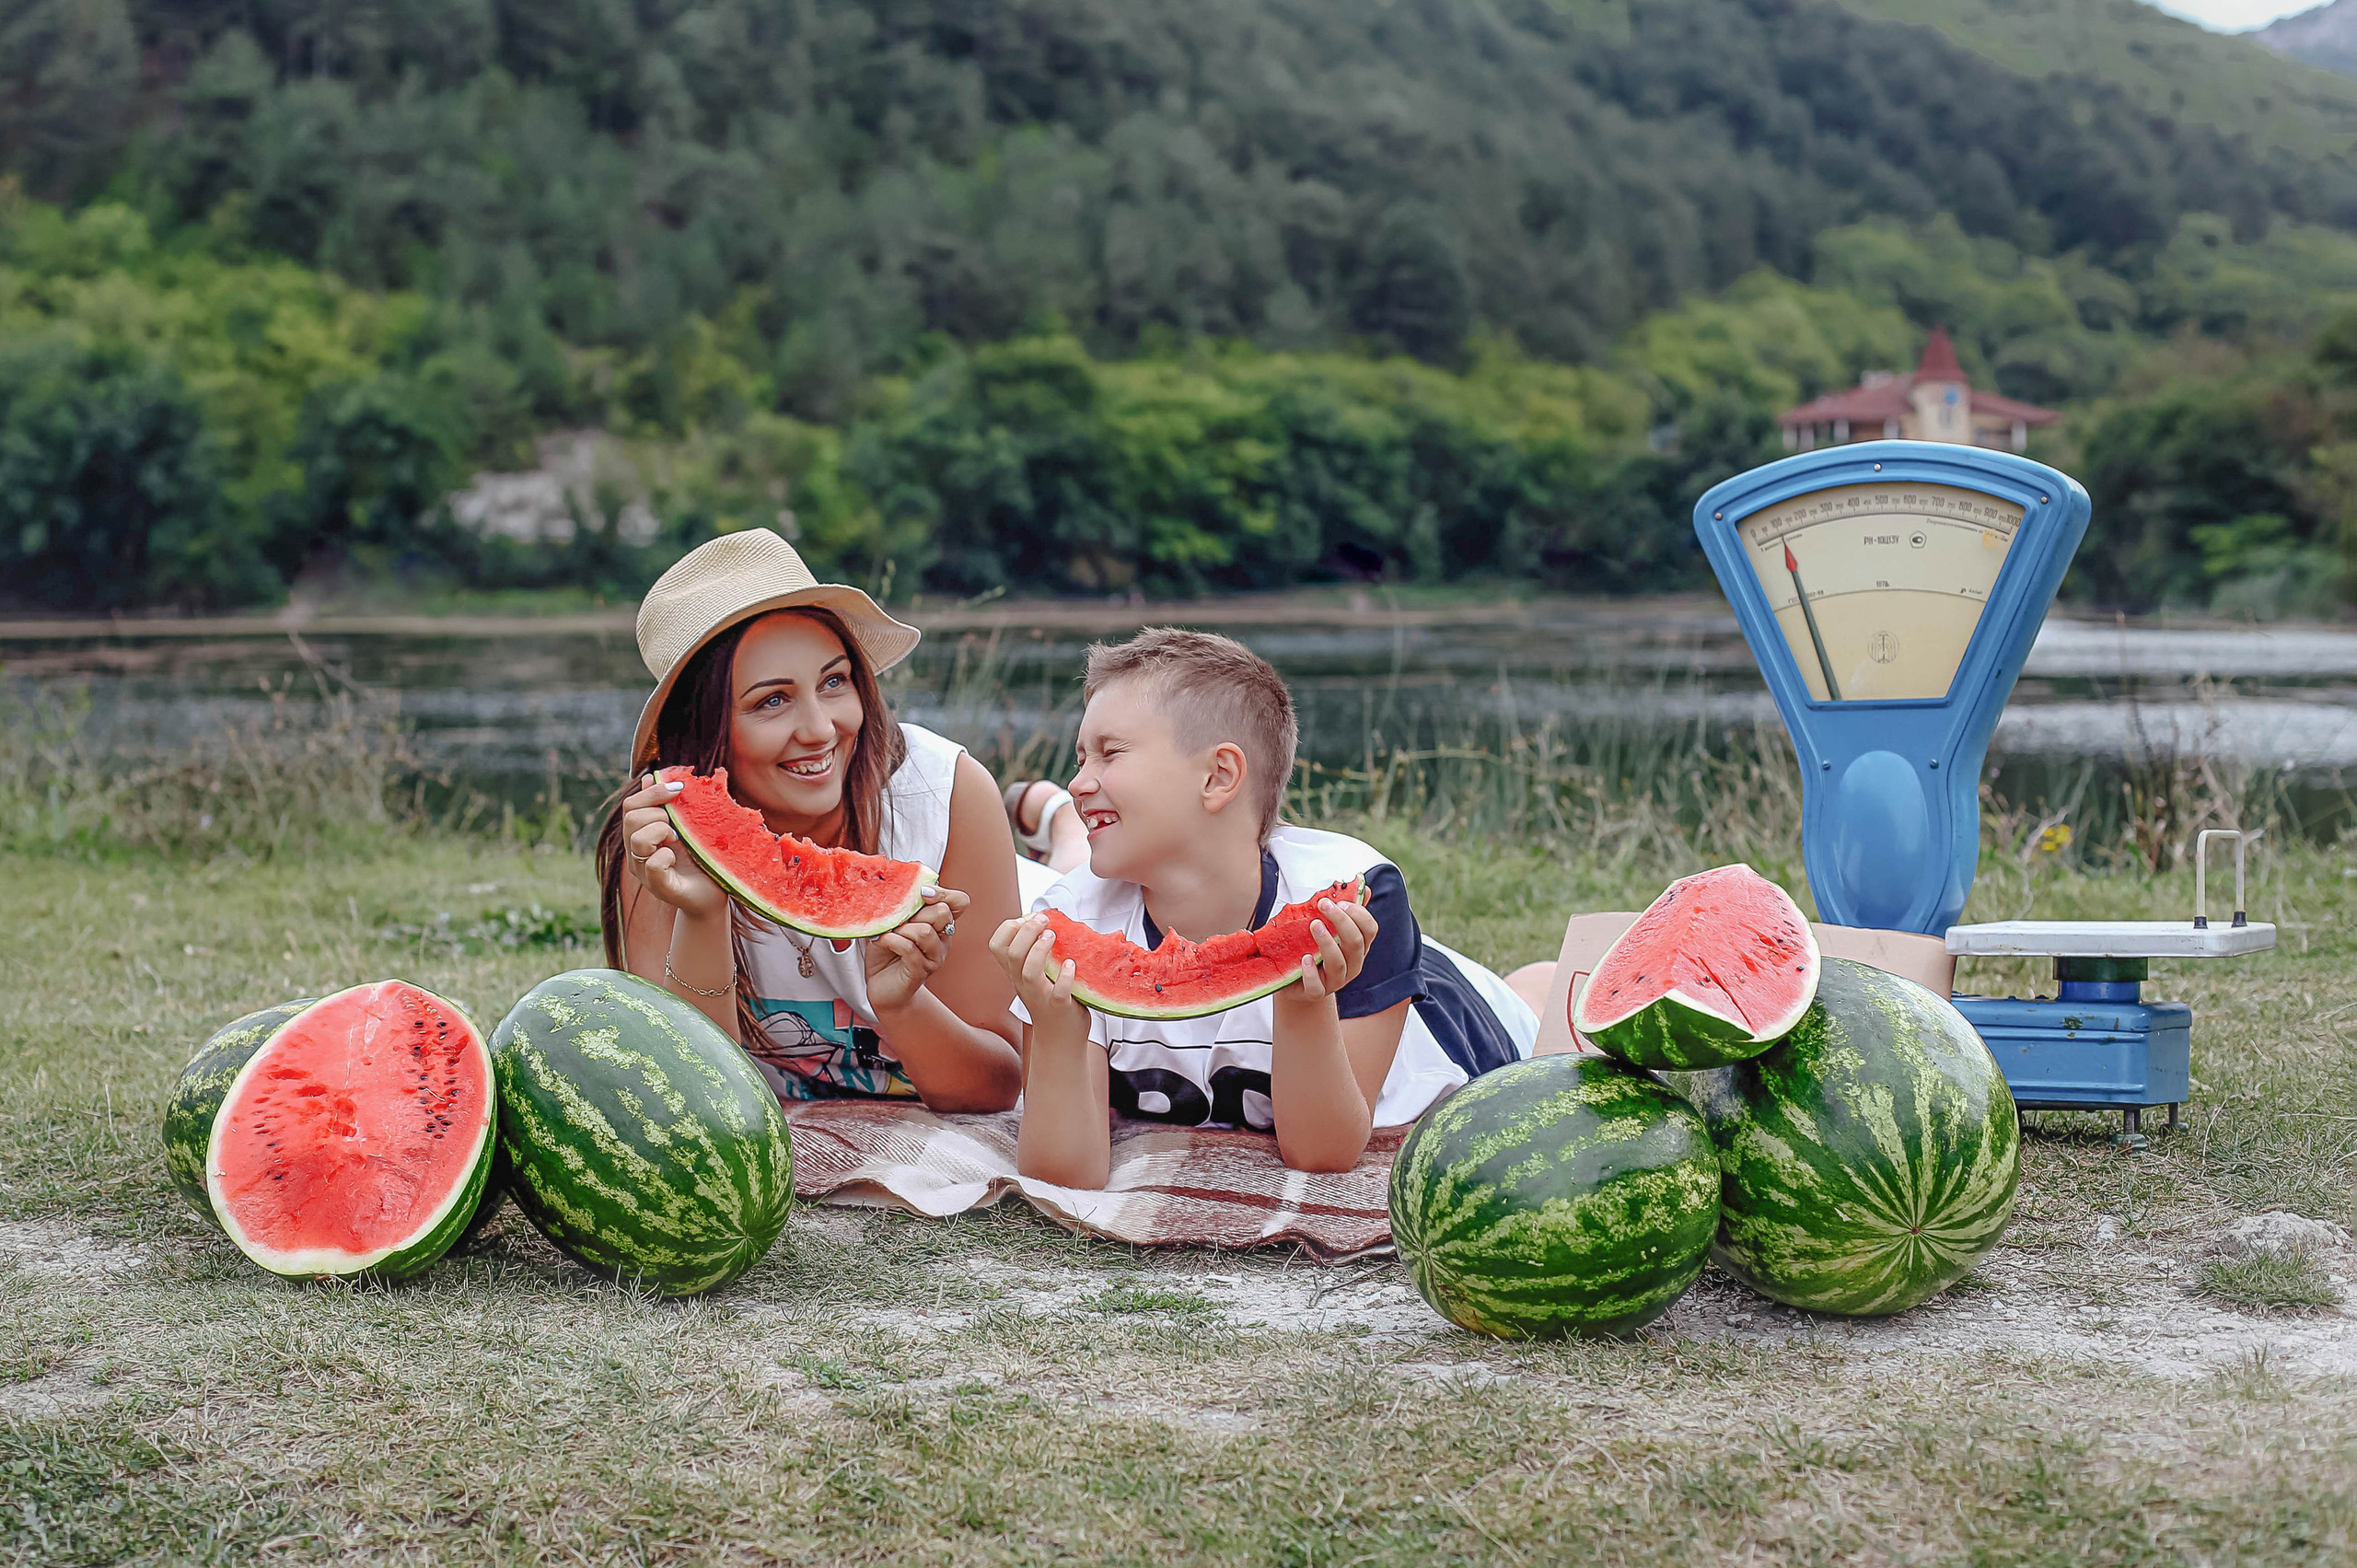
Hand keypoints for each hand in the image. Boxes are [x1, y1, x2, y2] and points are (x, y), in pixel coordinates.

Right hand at [620, 773, 727, 921]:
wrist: (713, 895)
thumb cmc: (699, 860)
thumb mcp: (685, 827)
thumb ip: (667, 806)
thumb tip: (650, 777)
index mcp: (640, 836)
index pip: (630, 806)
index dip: (651, 792)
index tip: (678, 790)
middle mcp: (635, 854)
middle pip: (631, 818)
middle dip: (658, 813)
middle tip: (677, 827)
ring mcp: (643, 871)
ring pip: (637, 839)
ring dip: (662, 832)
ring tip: (677, 840)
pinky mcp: (658, 887)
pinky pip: (652, 863)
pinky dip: (667, 856)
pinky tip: (676, 857)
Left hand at [865, 886, 964, 1015]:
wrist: (882, 988)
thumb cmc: (887, 955)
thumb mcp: (892, 923)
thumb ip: (898, 907)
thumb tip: (891, 886)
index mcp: (939, 924)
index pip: (959, 902)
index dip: (945, 893)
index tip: (922, 893)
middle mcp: (942, 939)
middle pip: (942, 913)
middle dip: (915, 911)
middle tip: (896, 919)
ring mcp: (935, 956)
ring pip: (925, 931)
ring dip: (900, 929)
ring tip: (887, 933)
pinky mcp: (922, 970)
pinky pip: (909, 948)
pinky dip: (890, 941)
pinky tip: (881, 941)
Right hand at [989, 914, 1085, 1027]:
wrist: (1059, 1038)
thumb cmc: (1049, 1001)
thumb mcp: (1034, 976)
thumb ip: (1034, 953)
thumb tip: (1043, 921)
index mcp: (1015, 973)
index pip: (997, 947)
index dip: (1007, 928)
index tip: (1024, 919)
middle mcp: (1023, 983)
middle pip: (1012, 954)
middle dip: (1026, 932)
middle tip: (1043, 920)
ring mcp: (1040, 996)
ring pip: (1029, 972)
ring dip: (1040, 950)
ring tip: (1052, 936)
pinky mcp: (1060, 1006)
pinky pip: (1059, 992)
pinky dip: (1064, 977)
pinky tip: (1071, 965)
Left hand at [1282, 896, 1377, 1006]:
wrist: (1296, 982)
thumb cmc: (1315, 949)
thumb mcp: (1328, 928)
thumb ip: (1345, 910)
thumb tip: (1364, 887)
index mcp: (1358, 948)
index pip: (1369, 930)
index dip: (1359, 914)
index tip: (1341, 901)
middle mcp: (1352, 965)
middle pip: (1356, 944)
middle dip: (1342, 922)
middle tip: (1323, 904)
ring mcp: (1335, 981)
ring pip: (1339, 964)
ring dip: (1327, 942)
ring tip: (1313, 925)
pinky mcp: (1315, 993)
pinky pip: (1316, 987)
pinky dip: (1311, 973)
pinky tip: (1304, 959)